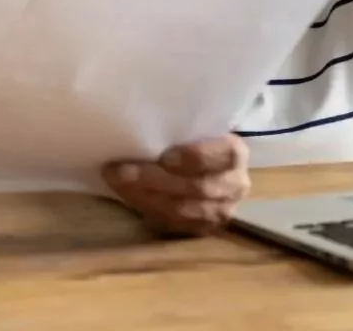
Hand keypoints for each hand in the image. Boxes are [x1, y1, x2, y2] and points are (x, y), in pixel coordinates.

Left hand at [102, 135, 250, 235]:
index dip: (194, 157)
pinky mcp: (205, 229)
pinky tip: (128, 198)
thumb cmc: (196, 140)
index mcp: (235, 153)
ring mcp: (223, 211)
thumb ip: (182, 128)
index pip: (222, 155)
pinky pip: (175, 225)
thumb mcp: (196, 127)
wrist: (208, 166)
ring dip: (145, 198)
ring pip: (183, 210)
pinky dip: (148, 211)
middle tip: (119, 171)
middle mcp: (235, 184)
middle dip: (154, 180)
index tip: (164, 156)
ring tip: (117, 184)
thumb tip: (142, 124)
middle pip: (197, 187)